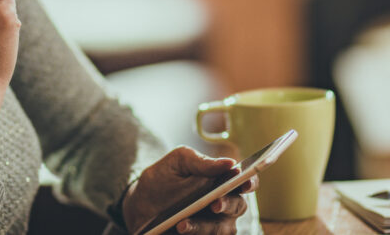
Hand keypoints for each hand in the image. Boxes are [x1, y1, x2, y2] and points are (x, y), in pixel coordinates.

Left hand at [123, 147, 257, 234]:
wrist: (139, 205)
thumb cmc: (163, 179)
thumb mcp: (177, 163)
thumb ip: (201, 162)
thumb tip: (230, 163)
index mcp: (223, 181)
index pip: (246, 181)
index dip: (250, 182)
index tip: (244, 182)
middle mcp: (225, 205)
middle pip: (238, 207)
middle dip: (227, 205)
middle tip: (214, 204)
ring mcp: (214, 225)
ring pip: (222, 230)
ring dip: (204, 227)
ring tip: (183, 224)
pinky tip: (179, 230)